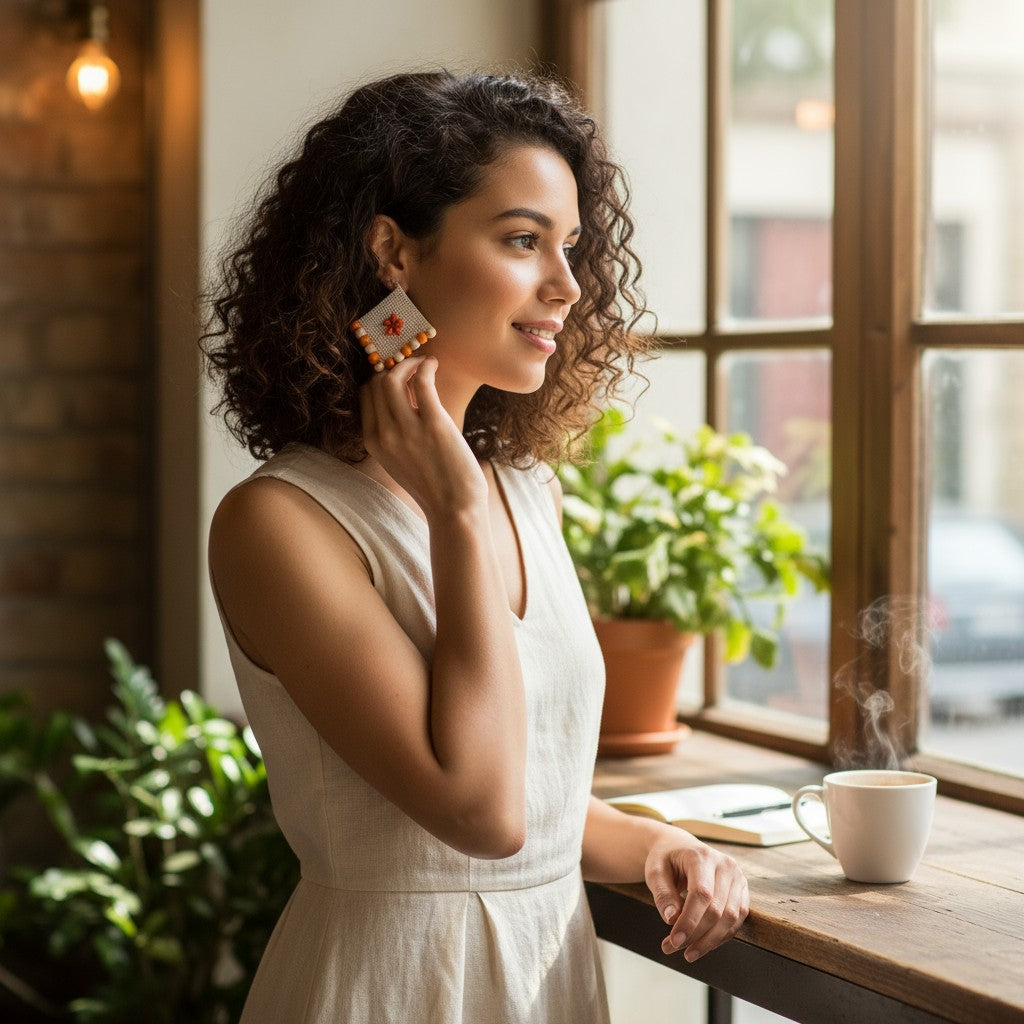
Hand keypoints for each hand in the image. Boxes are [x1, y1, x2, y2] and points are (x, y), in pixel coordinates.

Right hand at [360, 356, 485, 518]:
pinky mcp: (433, 425)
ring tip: (424, 363)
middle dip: (393, 367)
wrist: (455, 509)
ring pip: (392, 379)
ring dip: (408, 363)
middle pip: (376, 383)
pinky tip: (433, 365)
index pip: (365, 395)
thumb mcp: (400, 460)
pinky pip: (421, 382)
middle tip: (412, 365)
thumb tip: (404, 400)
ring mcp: (406, 430)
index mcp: (373, 443)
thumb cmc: (434, 486)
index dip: (380, 378)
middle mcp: (384, 435)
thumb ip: (393, 434)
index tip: (397, 373)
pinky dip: (425, 367)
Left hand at [644, 833, 748, 962]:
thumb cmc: (665, 858)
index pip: (702, 894)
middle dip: (696, 935)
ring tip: (688, 953)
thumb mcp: (655, 871)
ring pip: (730, 918)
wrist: (679, 847)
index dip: (690, 921)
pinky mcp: (742, 890)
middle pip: (717, 909)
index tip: (674, 941)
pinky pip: (737, 920)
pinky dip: (721, 936)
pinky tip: (703, 945)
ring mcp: (737, 877)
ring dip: (709, 941)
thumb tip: (671, 920)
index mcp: (702, 856)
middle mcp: (725, 865)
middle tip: (672, 948)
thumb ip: (662, 894)